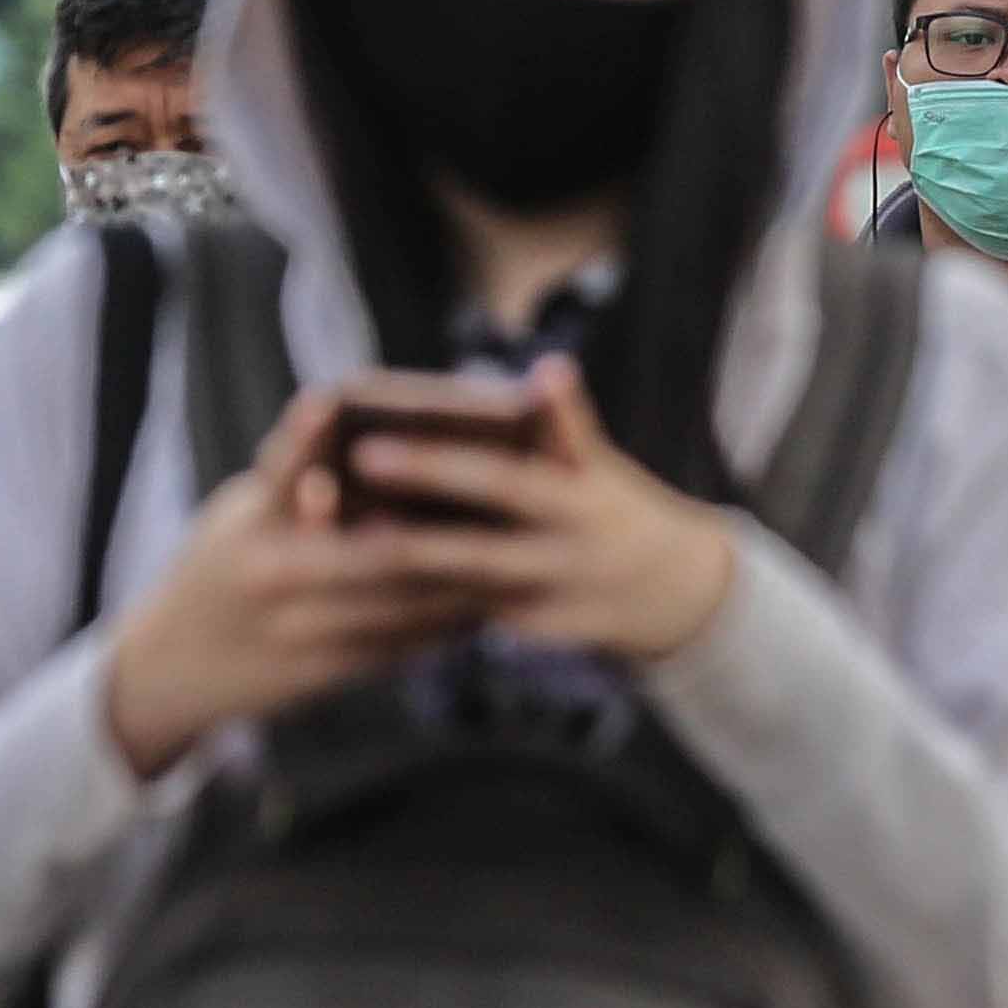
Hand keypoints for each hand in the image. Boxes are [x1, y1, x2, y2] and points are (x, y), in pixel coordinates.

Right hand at [100, 386, 494, 775]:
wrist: (177, 668)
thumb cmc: (220, 570)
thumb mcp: (240, 518)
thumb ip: (294, 480)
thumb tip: (358, 429)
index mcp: (252, 524)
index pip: (290, 466)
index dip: (322, 435)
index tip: (354, 400)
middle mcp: (273, 572)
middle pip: (380, 545)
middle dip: (449, 525)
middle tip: (509, 494)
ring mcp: (300, 627)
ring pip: (404, 600)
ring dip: (467, 578)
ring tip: (523, 552)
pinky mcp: (326, 670)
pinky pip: (405, 644)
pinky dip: (450, 622)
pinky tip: (490, 603)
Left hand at [342, 356, 737, 663]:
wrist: (677, 592)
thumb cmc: (614, 508)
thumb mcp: (601, 466)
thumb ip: (565, 426)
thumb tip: (550, 372)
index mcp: (582, 502)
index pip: (500, 480)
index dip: (437, 466)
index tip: (368, 448)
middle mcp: (570, 557)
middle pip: (471, 548)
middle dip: (398, 535)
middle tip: (330, 506)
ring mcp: (556, 602)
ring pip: (462, 591)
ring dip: (398, 575)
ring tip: (331, 552)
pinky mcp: (543, 635)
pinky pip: (472, 616)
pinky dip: (421, 602)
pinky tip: (364, 588)